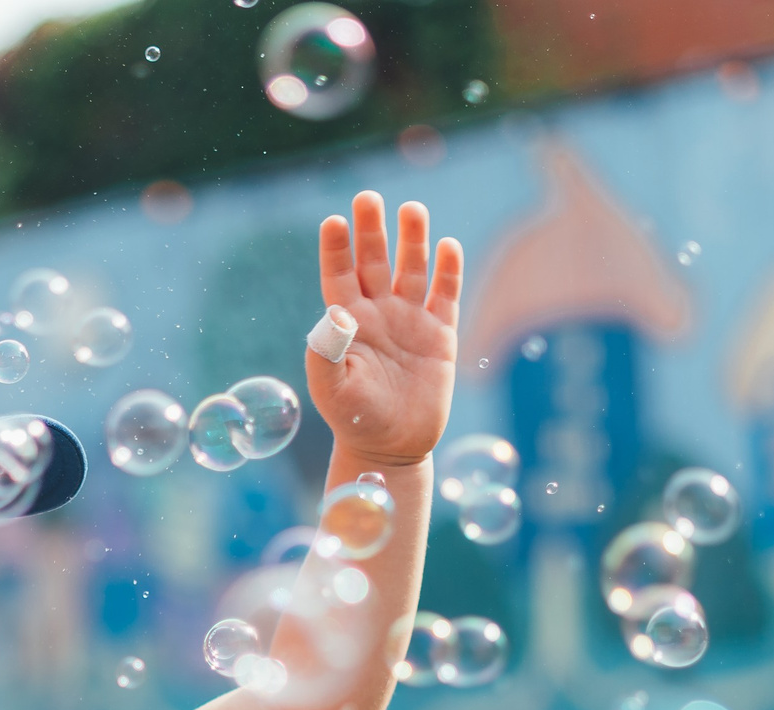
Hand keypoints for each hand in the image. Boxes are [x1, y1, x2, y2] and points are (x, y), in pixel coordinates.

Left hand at [306, 191, 462, 467]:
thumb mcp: (332, 390)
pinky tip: (448, 246)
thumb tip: (332, 313)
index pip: (339, 276)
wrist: (392, 448)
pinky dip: (448, 271)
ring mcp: (410, 320)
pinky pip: (445, 295)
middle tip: (368, 198)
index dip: (336, 249)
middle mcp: (378, 313)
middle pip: (374, 260)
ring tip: (413, 209)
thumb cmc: (353, 420)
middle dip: (372, 229)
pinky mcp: (440, 334)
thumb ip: (326, 352)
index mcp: (347, 323)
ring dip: (413, 240)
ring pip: (412, 269)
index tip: (333, 221)